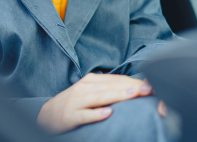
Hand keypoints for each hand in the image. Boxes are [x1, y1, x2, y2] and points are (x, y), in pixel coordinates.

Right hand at [36, 73, 156, 133]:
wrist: (47, 115)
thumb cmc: (73, 104)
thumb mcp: (89, 92)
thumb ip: (107, 89)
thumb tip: (131, 89)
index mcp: (90, 81)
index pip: (115, 80)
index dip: (132, 82)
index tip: (149, 85)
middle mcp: (84, 88)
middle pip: (110, 87)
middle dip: (130, 87)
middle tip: (148, 89)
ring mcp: (76, 101)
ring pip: (99, 97)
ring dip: (116, 96)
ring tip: (132, 95)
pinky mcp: (70, 116)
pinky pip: (84, 115)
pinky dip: (95, 114)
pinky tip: (107, 114)